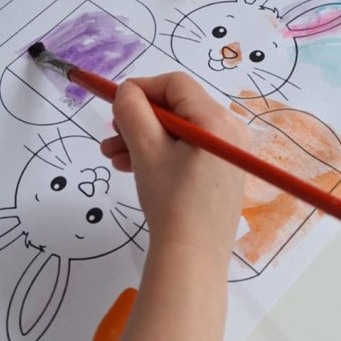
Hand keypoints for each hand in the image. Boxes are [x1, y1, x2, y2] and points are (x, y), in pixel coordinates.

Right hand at [100, 72, 247, 263]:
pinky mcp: (221, 172)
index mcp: (217, 120)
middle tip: (111, 135)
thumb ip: (132, 111)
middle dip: (138, 119)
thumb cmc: (171, 200)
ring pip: (178, 131)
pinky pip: (187, 150)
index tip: (115, 104)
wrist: (192, 256)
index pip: (175, 84)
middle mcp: (230, 131)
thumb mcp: (145, 149)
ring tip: (114, 157)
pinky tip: (133, 167)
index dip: (141, 88)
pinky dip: (160, 153)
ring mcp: (228, 153)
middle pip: (176, 108)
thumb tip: (127, 91)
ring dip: (143, 138)